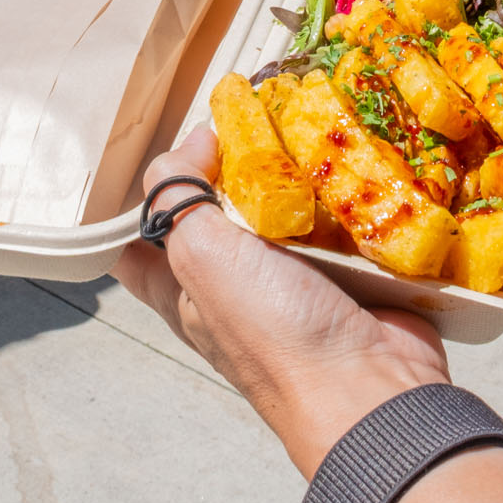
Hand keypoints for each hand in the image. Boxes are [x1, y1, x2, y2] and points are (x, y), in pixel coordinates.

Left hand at [114, 128, 450, 476]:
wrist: (369, 384)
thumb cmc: (273, 331)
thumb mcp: (201, 257)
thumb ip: (177, 196)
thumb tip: (191, 143)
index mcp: (182, 292)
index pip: (135, 245)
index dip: (134, 198)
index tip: (154, 148)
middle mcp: (230, 287)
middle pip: (210, 215)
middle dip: (223, 166)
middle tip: (238, 118)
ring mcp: (288, 280)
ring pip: (275, 210)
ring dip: (286, 171)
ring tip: (292, 120)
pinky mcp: (341, 272)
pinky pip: (332, 221)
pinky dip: (336, 192)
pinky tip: (339, 156)